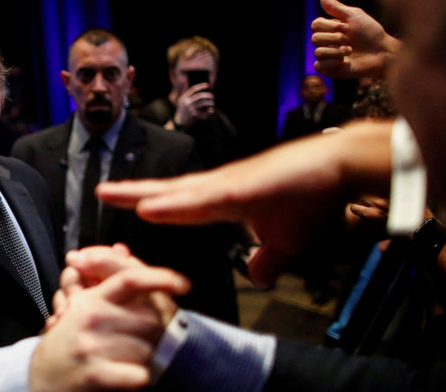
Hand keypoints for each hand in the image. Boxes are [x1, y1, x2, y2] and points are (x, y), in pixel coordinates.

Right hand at [32, 245, 188, 390]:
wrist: (41, 376)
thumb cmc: (69, 339)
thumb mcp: (82, 305)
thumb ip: (105, 278)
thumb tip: (123, 250)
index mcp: (93, 298)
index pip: (130, 279)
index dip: (160, 278)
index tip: (184, 284)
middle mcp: (92, 317)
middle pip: (148, 318)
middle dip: (153, 333)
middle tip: (142, 342)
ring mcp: (91, 345)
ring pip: (146, 348)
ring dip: (146, 357)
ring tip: (129, 358)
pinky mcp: (94, 373)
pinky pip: (138, 375)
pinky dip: (141, 378)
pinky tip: (132, 376)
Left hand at [97, 120, 392, 288]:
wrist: (344, 168)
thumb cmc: (315, 198)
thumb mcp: (288, 244)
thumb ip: (268, 260)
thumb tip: (256, 277)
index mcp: (226, 200)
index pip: (180, 203)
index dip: (153, 204)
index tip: (126, 207)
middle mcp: (220, 188)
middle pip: (169, 192)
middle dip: (133, 194)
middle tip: (101, 193)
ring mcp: (230, 185)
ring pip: (179, 192)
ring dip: (143, 195)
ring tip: (108, 194)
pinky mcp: (245, 187)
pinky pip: (203, 200)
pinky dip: (174, 205)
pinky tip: (148, 208)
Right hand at [172, 83, 214, 126]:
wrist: (181, 122)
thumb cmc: (182, 109)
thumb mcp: (181, 100)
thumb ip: (184, 91)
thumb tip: (186, 81)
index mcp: (184, 98)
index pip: (193, 89)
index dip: (201, 86)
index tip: (208, 84)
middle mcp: (187, 103)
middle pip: (199, 96)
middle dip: (207, 95)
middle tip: (212, 96)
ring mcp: (190, 109)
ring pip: (202, 103)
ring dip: (209, 102)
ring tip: (213, 103)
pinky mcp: (194, 116)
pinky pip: (204, 112)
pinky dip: (209, 111)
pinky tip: (212, 110)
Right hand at [312, 0, 400, 78]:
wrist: (382, 53)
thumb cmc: (371, 33)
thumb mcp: (353, 16)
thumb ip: (335, 6)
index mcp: (331, 29)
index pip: (315, 25)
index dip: (329, 26)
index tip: (346, 27)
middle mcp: (327, 42)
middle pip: (315, 38)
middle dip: (334, 38)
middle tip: (349, 39)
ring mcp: (328, 56)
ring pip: (318, 52)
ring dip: (336, 51)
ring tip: (350, 51)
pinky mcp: (330, 70)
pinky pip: (318, 66)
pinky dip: (331, 63)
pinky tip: (343, 62)